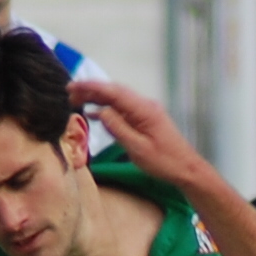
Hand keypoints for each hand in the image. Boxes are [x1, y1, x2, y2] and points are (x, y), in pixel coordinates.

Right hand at [67, 80, 211, 190]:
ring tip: (76, 100)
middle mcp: (144, 105)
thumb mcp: (138, 149)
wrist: (186, 168)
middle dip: (91, 90)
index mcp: (143, 110)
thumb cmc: (164, 162)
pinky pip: (123, 109)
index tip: (73, 87)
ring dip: (97, 98)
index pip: (113, 93)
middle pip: (114, 92)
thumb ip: (118, 129)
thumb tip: (101, 112)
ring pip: (117, 99)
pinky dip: (107, 108)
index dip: (91, 88)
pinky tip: (94, 112)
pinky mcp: (145, 119)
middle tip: (68, 93)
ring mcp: (145, 111)